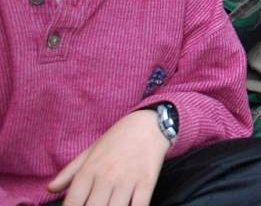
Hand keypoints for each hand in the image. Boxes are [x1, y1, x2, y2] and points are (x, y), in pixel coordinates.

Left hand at [48, 109, 169, 205]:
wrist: (149, 123)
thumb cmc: (117, 139)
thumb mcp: (90, 151)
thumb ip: (69, 172)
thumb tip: (50, 189)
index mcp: (89, 170)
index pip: (72, 202)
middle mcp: (106, 176)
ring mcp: (127, 180)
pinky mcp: (147, 181)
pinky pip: (139, 205)